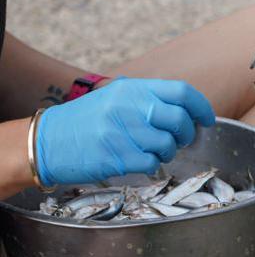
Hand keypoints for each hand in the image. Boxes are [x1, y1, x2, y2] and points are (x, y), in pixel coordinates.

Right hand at [36, 78, 215, 185]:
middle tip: (179, 140)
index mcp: (131, 89)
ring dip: (166, 152)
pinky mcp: (115, 156)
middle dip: (186, 134)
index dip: (201, 107)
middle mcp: (128, 107)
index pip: (181, 92)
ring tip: (149, 150)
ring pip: (168, 145)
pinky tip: (136, 161)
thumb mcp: (115, 99)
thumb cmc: (86, 122)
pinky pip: (152, 164)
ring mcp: (121, 132)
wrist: (46, 142)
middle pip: (180, 120)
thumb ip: (148, 101)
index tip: (207, 119)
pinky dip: (150, 166)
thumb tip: (187, 111)